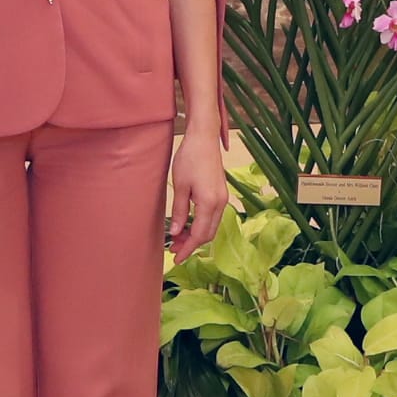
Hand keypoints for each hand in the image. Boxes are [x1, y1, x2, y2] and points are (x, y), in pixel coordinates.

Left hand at [165, 129, 228, 261]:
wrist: (204, 138)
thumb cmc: (189, 158)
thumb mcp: (180, 186)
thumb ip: (180, 212)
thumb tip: (176, 233)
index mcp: (210, 203)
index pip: (200, 235)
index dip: (188, 249)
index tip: (176, 258)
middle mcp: (221, 203)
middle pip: (208, 234)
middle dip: (191, 244)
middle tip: (174, 248)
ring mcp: (223, 198)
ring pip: (212, 226)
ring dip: (196, 234)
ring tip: (178, 237)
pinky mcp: (221, 193)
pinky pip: (213, 216)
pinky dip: (201, 224)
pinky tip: (189, 223)